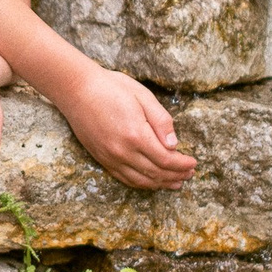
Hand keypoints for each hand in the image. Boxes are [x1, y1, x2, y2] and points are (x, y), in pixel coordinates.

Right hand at [56, 66, 196, 189]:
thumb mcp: (143, 96)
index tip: (194, 163)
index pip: (166, 159)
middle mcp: (123, 151)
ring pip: (141, 180)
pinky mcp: (102, 159)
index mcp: (136, 135)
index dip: (183, 165)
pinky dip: (141, 183)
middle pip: (156, 173)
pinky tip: (151, 182)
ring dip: (161, 184)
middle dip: (176, 176)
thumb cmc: (112, 88)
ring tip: (176, 183)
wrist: (77, 90)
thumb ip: (161, 121)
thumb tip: (174, 145)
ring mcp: (111, 158)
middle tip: (189, 175)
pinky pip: (125, 178)